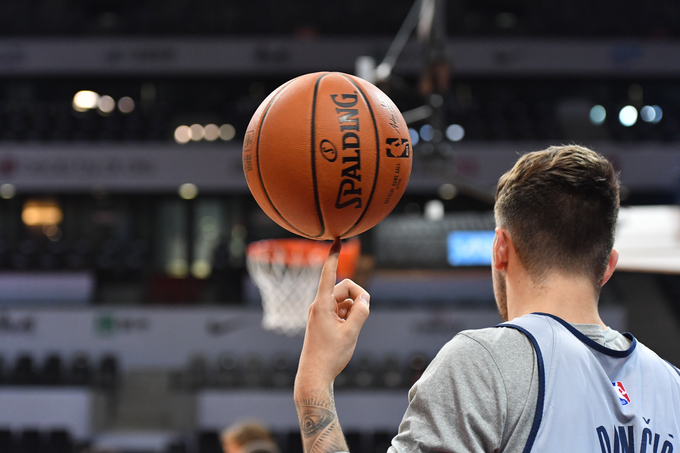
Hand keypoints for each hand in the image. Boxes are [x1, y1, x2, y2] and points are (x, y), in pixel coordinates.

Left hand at [296, 238, 370, 388]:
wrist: (314, 376)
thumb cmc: (330, 356)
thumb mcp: (351, 333)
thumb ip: (361, 312)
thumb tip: (365, 299)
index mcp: (321, 304)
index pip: (329, 274)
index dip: (334, 256)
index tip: (337, 240)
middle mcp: (319, 305)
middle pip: (345, 288)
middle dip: (358, 297)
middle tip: (364, 314)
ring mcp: (320, 312)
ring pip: (344, 300)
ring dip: (354, 310)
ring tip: (351, 331)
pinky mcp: (323, 320)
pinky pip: (341, 310)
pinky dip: (349, 316)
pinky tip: (347, 333)